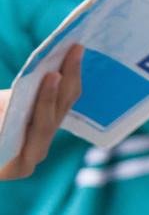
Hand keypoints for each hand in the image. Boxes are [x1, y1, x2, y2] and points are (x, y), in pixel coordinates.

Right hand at [0, 45, 82, 179]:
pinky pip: (63, 99)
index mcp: (14, 165)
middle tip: (73, 51)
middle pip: (57, 112)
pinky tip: (70, 57)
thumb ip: (2, 110)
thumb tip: (10, 102)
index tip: (52, 75)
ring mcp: (44, 138)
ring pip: (65, 104)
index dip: (46, 101)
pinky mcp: (48, 123)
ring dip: (71, 75)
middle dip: (66, 80)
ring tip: (75, 49)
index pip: (38, 129)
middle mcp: (36, 154)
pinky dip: (66, 78)